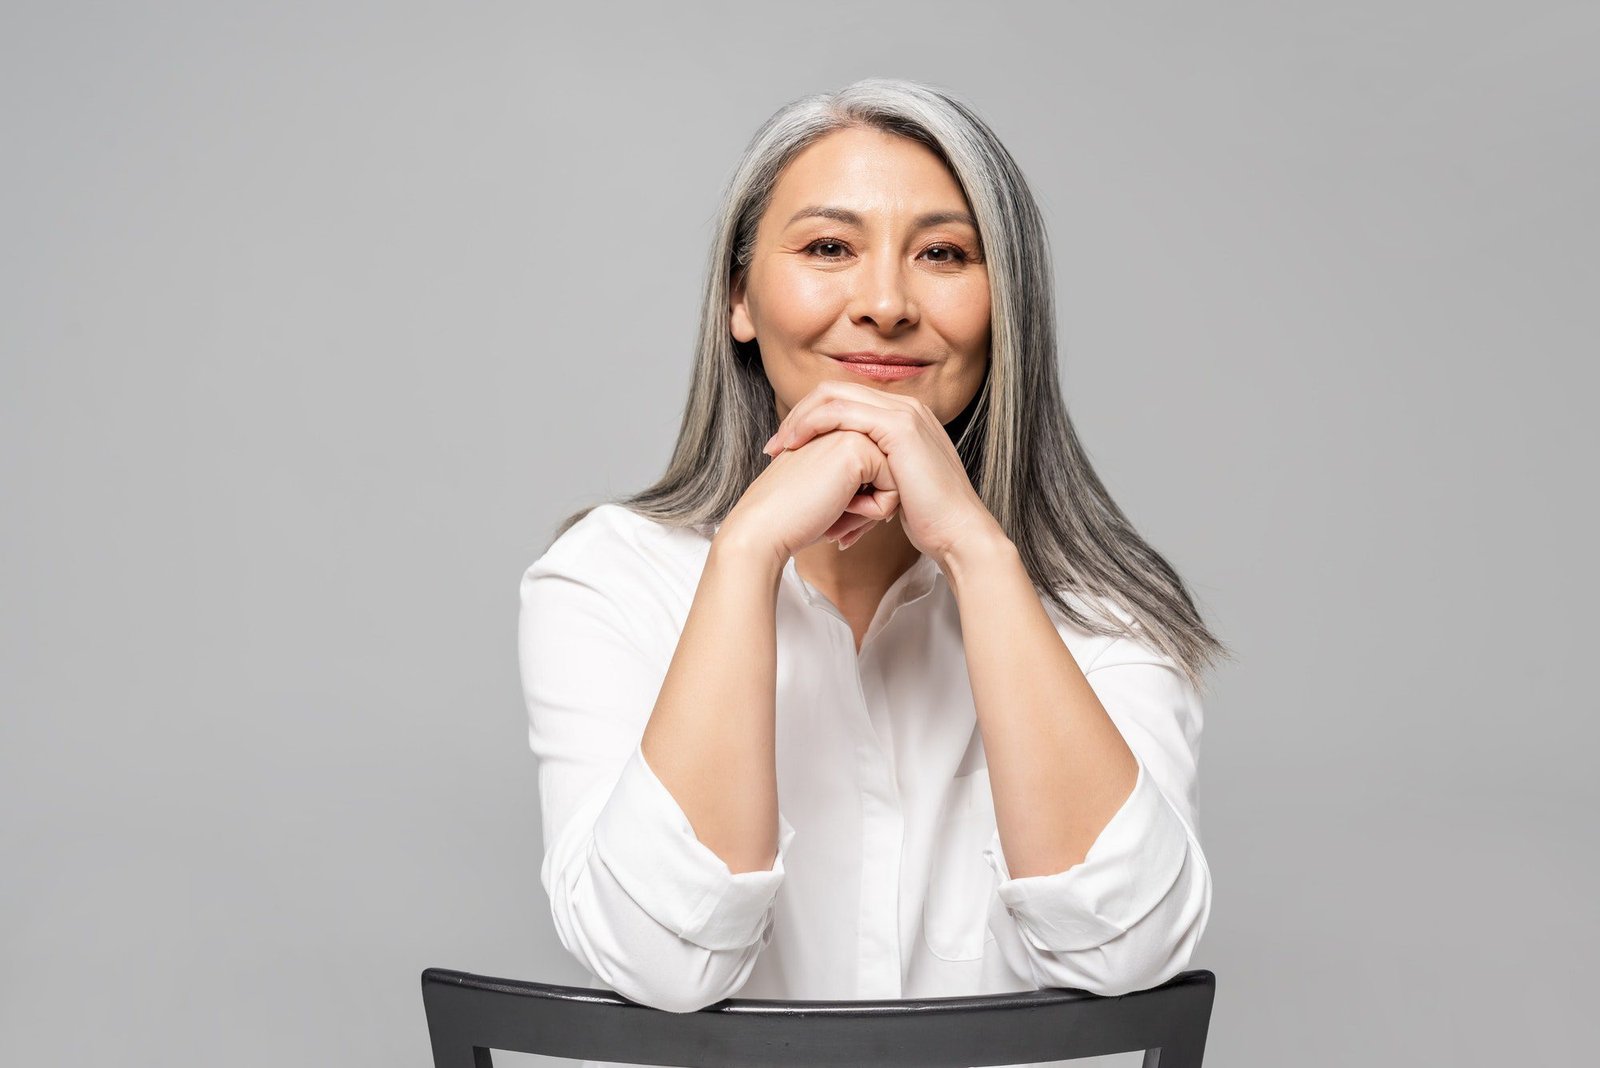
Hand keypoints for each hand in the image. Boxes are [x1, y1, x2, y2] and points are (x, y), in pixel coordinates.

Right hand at [717, 426, 900, 565]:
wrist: (763, 528)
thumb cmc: (795, 518)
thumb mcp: (830, 489)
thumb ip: (858, 478)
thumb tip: (896, 491)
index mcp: (835, 431)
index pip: (878, 471)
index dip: (865, 501)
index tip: (833, 511)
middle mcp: (844, 424)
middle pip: (889, 473)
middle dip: (871, 505)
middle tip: (835, 516)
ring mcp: (850, 431)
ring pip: (895, 480)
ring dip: (871, 509)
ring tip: (837, 513)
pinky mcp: (857, 448)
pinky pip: (894, 488)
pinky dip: (873, 511)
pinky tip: (841, 509)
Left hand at [759, 381, 1002, 562]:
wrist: (958, 534)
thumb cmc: (926, 520)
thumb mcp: (890, 487)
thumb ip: (869, 471)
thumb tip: (840, 483)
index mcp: (903, 416)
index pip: (844, 400)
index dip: (809, 418)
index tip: (784, 447)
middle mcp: (905, 406)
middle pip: (834, 391)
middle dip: (798, 415)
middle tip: (774, 446)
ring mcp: (904, 412)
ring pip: (834, 397)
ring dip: (800, 419)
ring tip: (779, 447)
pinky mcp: (899, 427)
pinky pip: (842, 413)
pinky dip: (813, 425)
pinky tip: (795, 445)